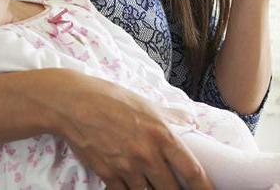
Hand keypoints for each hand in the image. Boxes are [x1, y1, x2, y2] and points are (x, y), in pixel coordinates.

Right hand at [52, 71, 212, 189]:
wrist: (75, 104)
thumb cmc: (112, 99)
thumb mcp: (146, 103)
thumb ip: (171, 115)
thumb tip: (191, 120)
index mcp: (161, 134)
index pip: (191, 169)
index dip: (205, 187)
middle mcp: (147, 154)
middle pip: (171, 189)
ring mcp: (126, 167)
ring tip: (153, 186)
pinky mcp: (108, 175)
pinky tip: (132, 187)